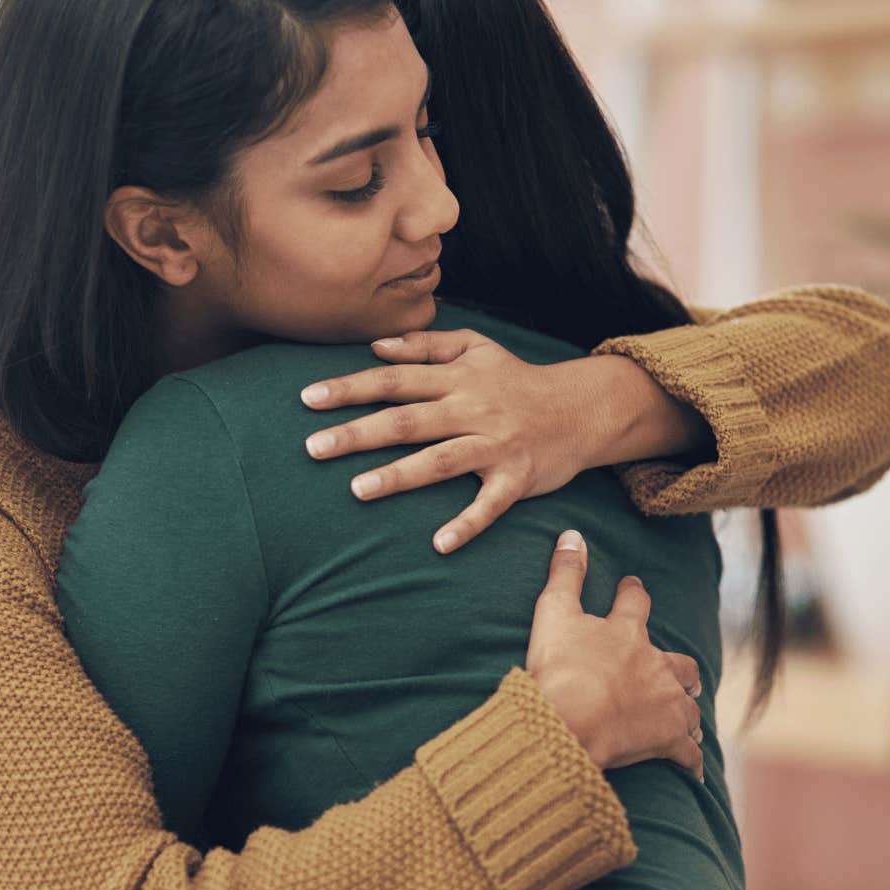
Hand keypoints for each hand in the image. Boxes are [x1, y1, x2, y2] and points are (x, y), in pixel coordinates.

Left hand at [300, 328, 707, 553]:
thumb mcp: (476, 348)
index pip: (394, 380)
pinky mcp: (517, 477)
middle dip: (358, 433)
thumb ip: (425, 345)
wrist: (582, 408)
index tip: (307, 398)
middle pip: (407, 420)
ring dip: (399, 476)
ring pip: (441, 460)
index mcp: (457, 378)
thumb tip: (376, 346)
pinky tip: (439, 544)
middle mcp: (472, 408)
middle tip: (312, 447)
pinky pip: (490, 504)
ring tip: (357, 490)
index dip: (350, 387)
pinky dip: (467, 524)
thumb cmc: (517, 379)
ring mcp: (495, 444)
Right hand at [526, 530, 703, 779]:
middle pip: (679, 663)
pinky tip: (693, 768)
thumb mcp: (553, 613)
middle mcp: (655, 666)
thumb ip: (564, 574)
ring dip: (687, 709)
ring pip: (688, 705)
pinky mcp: (667, 740)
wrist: (571, 722)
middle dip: (679, 667)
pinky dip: (691, 759)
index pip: (635, 603)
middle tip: (679, 671)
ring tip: (686, 717)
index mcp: (627, 633)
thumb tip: (572, 534)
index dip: (633, 593)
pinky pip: (687, 752)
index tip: (632, 586)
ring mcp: (665, 704)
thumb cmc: (560, 668)